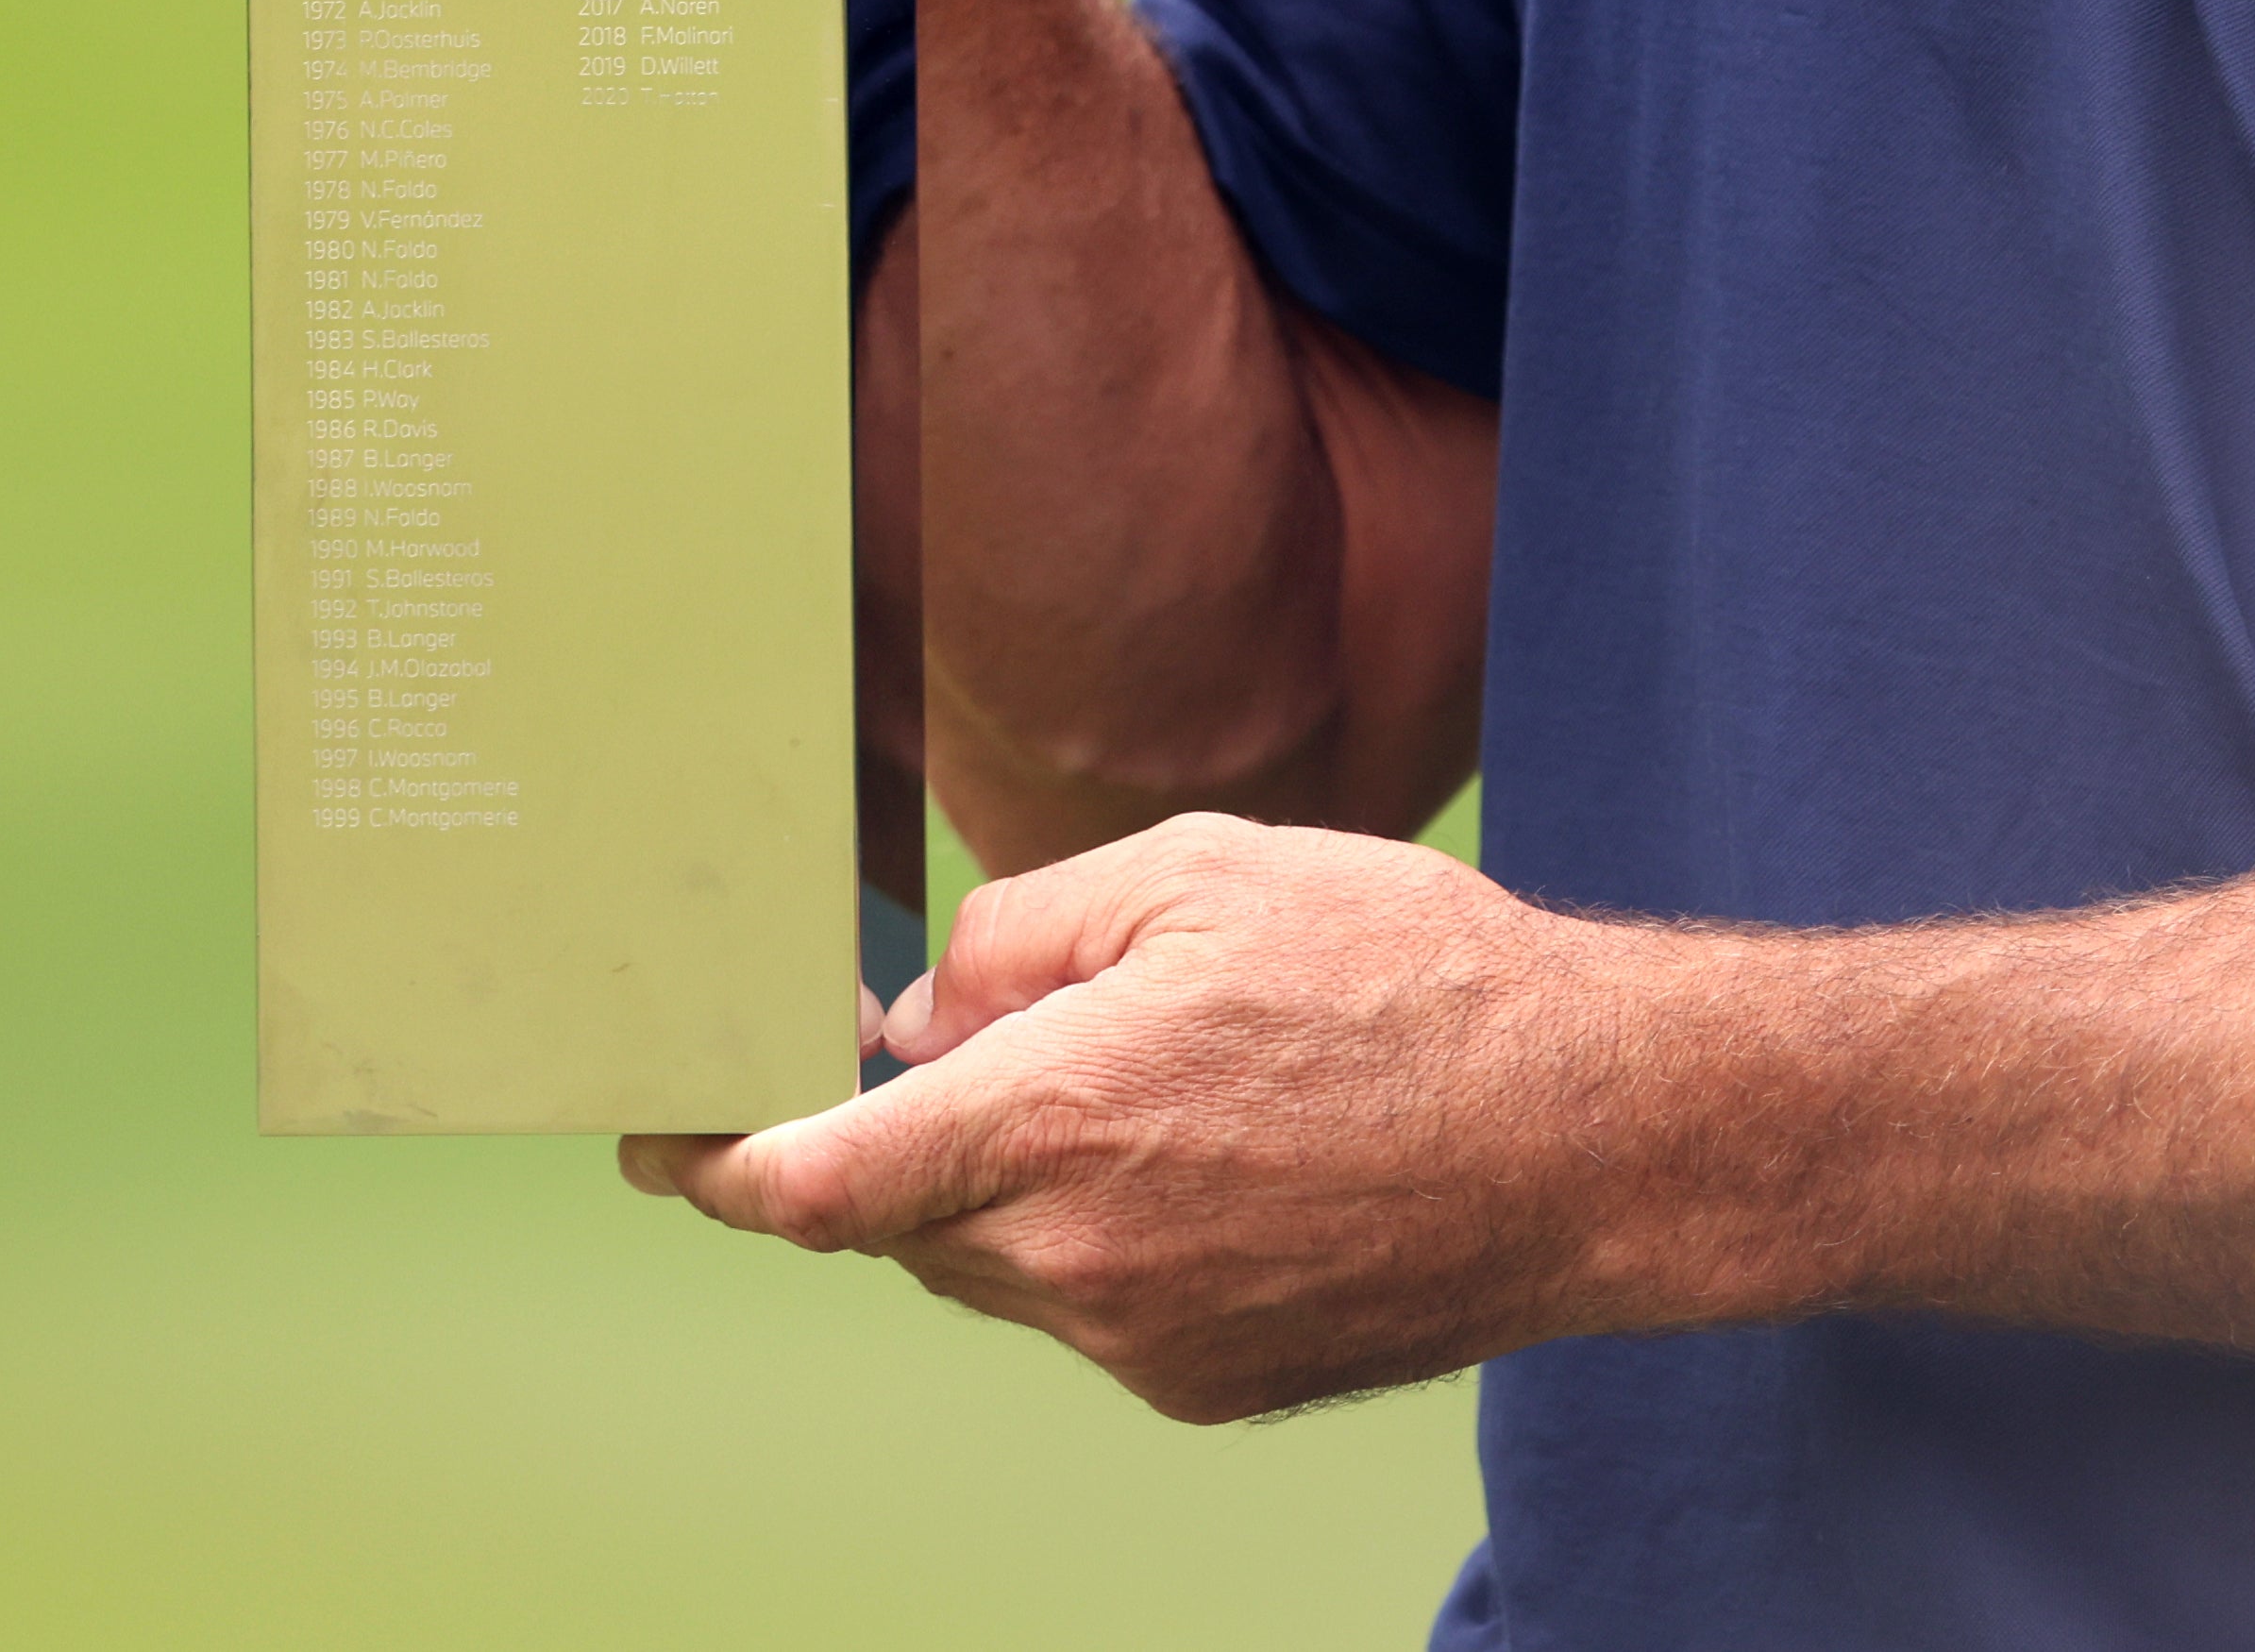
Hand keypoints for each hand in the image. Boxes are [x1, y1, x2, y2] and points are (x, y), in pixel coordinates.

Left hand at [624, 815, 1698, 1417]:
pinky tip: (1226, 1155)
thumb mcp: (1202, 868)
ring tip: (1154, 1081)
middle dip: (907, 1136)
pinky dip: (1109, 1235)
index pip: (811, 1182)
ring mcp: (1143, 1342)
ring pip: (1000, 1266)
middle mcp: (1078, 1259)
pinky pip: (1096, 1310)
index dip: (711, 1161)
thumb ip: (1025, 929)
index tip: (659, 1135)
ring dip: (1018, 1184)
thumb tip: (929, 1009)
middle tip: (975, 1040)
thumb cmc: (1410, 977)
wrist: (1595, 1136)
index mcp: (1056, 1120)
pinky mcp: (1208, 1385)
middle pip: (904, 1218)